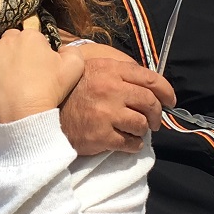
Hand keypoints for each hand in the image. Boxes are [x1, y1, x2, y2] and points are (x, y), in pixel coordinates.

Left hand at [0, 19, 83, 122]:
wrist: (23, 110)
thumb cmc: (49, 89)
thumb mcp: (75, 67)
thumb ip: (72, 51)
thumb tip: (63, 49)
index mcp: (31, 37)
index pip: (32, 35)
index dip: (35, 50)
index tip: (36, 65)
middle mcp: (8, 39)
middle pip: (10, 39)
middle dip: (14, 51)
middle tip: (18, 71)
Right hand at [57, 43, 175, 153]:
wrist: (43, 117)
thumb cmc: (69, 92)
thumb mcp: (90, 68)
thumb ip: (116, 69)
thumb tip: (146, 79)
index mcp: (109, 69)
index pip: (149, 77)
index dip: (166, 90)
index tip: (170, 100)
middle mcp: (110, 89)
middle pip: (149, 102)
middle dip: (156, 114)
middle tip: (153, 121)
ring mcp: (106, 113)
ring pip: (141, 124)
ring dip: (142, 130)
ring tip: (134, 131)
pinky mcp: (102, 136)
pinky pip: (130, 143)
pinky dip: (133, 145)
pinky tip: (126, 142)